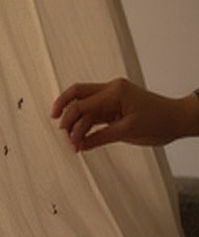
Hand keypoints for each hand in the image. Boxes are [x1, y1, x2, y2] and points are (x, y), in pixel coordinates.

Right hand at [51, 78, 198, 151]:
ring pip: (84, 107)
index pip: (82, 103)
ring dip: (76, 124)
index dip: (70, 120)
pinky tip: (82, 140)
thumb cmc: (160, 120)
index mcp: (115, 91)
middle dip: (64, 110)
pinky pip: (93, 115)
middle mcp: (111, 91)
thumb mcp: (128, 130)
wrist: (178, 120)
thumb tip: (80, 144)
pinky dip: (85, 127)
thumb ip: (100, 137)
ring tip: (74, 143)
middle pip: (77, 95)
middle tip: (59, 130)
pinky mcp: (113, 109)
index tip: (66, 136)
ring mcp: (112, 99)